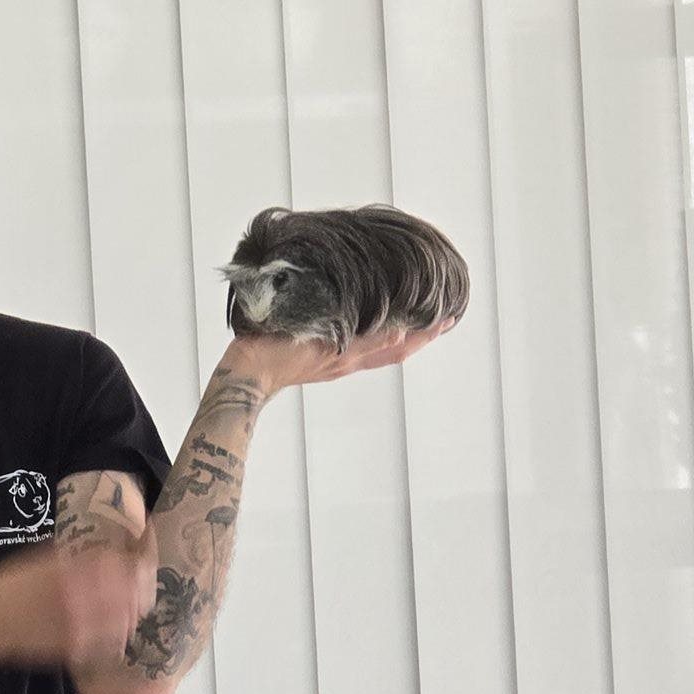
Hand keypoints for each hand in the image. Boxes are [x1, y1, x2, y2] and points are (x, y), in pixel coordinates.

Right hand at [0, 532, 156, 669]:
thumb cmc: (13, 585)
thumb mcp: (45, 557)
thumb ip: (79, 555)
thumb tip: (110, 548)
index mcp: (75, 569)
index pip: (125, 561)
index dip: (142, 555)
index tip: (144, 550)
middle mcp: (82, 596)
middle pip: (135, 590)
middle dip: (144, 582)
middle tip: (143, 578)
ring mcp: (81, 625)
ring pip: (129, 618)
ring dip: (135, 608)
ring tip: (132, 602)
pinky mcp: (76, 647)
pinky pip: (112, 642)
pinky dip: (119, 633)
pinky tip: (115, 626)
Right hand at [228, 316, 455, 396]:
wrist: (245, 373)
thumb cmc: (273, 353)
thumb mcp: (319, 343)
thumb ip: (360, 341)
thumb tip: (399, 335)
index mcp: (349, 355)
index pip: (397, 346)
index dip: (423, 334)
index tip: (448, 320)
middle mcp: (347, 361)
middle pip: (394, 351)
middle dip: (421, 337)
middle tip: (445, 320)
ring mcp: (335, 363)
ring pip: (379, 353)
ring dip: (401, 339)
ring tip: (417, 324)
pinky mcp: (322, 360)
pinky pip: (360, 351)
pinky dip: (378, 340)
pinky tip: (375, 329)